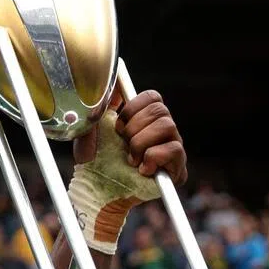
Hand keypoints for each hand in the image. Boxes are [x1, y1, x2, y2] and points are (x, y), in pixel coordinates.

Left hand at [72, 88, 187, 185]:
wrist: (94, 188)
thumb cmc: (94, 159)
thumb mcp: (92, 127)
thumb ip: (101, 104)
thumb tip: (111, 80)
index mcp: (144, 120)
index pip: (153, 97)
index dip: (134, 107)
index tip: (117, 125)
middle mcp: (162, 132)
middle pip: (161, 110)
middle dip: (134, 127)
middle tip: (123, 143)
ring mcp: (171, 149)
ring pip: (167, 126)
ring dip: (140, 143)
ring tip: (130, 159)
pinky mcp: (176, 169)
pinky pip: (173, 149)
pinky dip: (152, 157)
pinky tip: (141, 169)